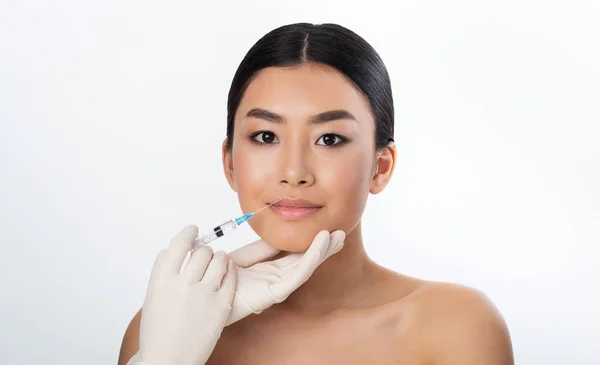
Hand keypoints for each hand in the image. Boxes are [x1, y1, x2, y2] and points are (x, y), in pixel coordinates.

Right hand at [137, 225, 235, 364]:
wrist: (168, 361)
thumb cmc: (158, 333)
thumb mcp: (152, 298)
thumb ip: (162, 272)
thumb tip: (171, 250)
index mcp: (162, 281)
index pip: (178, 244)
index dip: (188, 233)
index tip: (193, 230)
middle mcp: (183, 285)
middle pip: (202, 252)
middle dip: (205, 250)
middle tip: (205, 254)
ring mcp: (204, 295)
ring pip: (219, 260)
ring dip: (220, 257)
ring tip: (219, 259)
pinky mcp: (221, 306)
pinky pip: (231, 278)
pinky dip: (230, 271)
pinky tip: (228, 271)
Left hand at [225, 230, 344, 324]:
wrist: (206, 289)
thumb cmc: (221, 276)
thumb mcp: (246, 255)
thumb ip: (264, 247)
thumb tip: (283, 236)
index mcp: (272, 269)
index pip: (298, 254)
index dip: (313, 243)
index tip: (327, 230)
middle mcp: (278, 279)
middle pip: (308, 261)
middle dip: (325, 248)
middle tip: (342, 233)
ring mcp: (279, 286)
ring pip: (307, 266)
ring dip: (323, 250)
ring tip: (337, 236)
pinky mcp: (276, 292)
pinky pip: (298, 273)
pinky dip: (311, 256)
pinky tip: (320, 243)